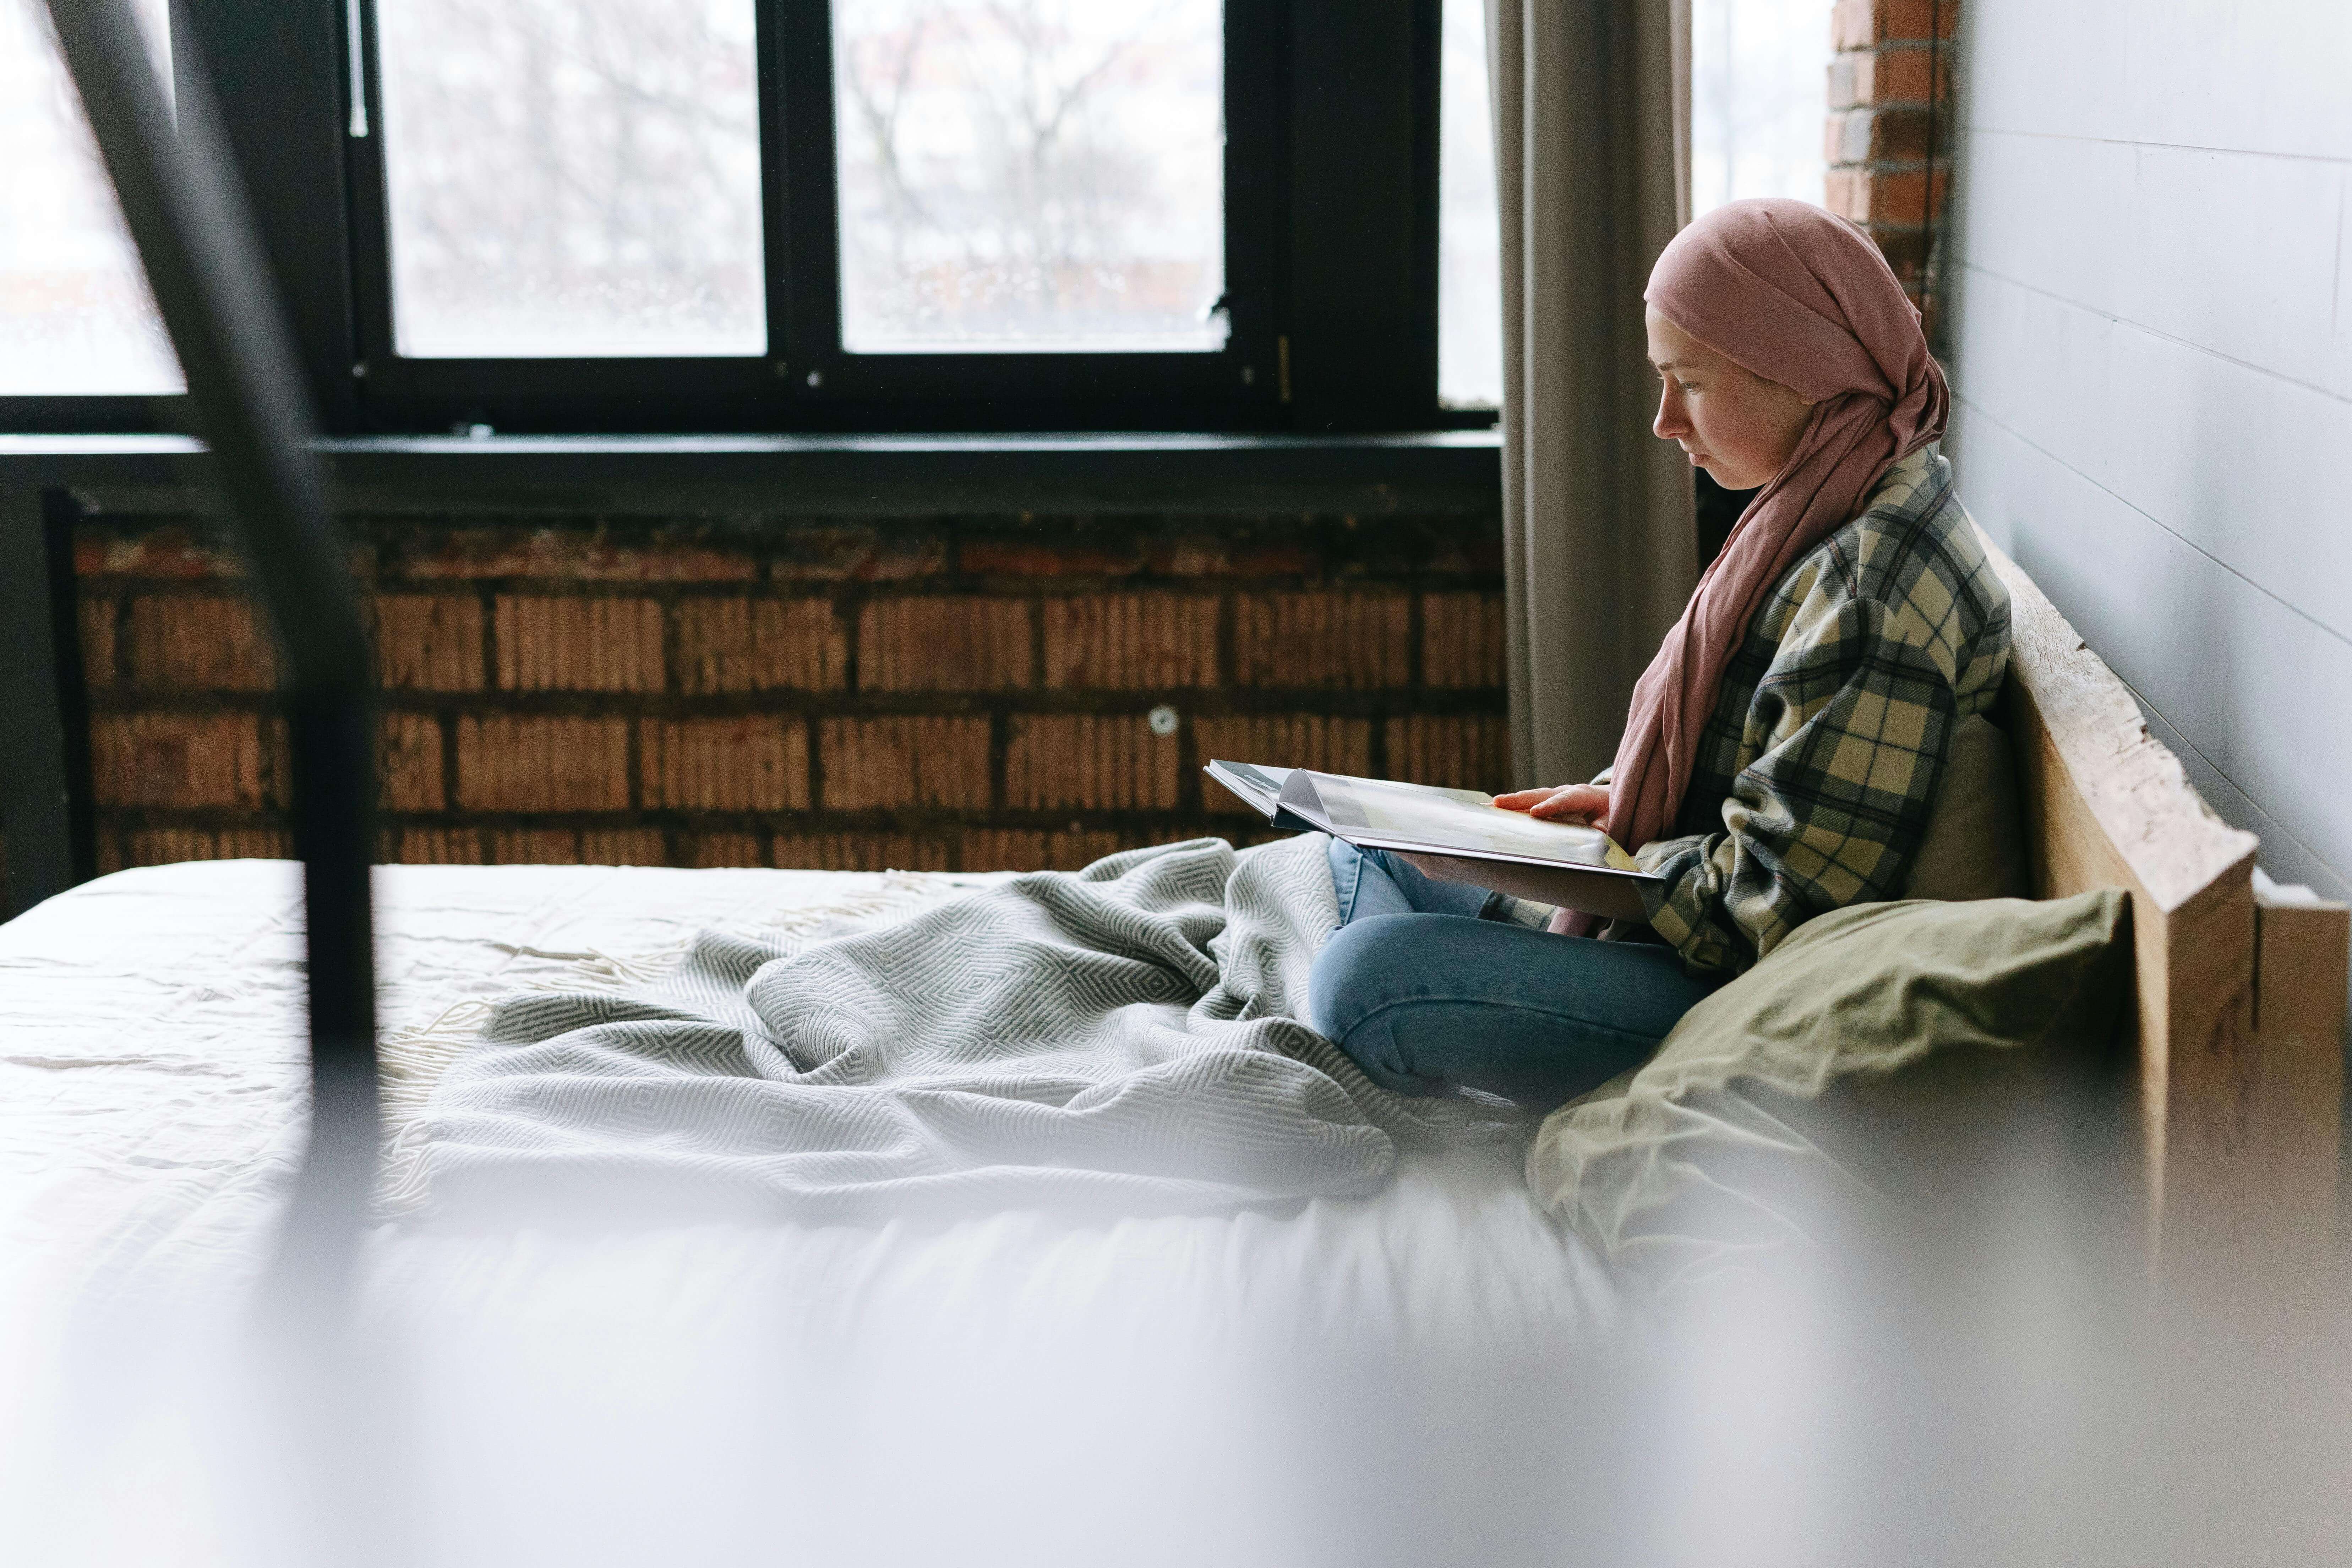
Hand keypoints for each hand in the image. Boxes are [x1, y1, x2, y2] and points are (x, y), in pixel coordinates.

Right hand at [1493, 783, 1609, 824]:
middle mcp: (1565, 792)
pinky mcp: (1548, 802)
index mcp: (1583, 795)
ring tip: (1491, 806)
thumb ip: (1606, 824)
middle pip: (1541, 794)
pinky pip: (1530, 803)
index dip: (1550, 806)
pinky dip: (1514, 806)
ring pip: (1532, 797)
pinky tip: (1496, 810)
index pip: (1565, 800)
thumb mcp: (1615, 818)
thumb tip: (1597, 830)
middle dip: (1520, 799)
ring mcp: (1555, 796)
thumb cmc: (1612, 810)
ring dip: (1512, 802)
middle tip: (1498, 803)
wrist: (1610, 800)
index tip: (1535, 813)